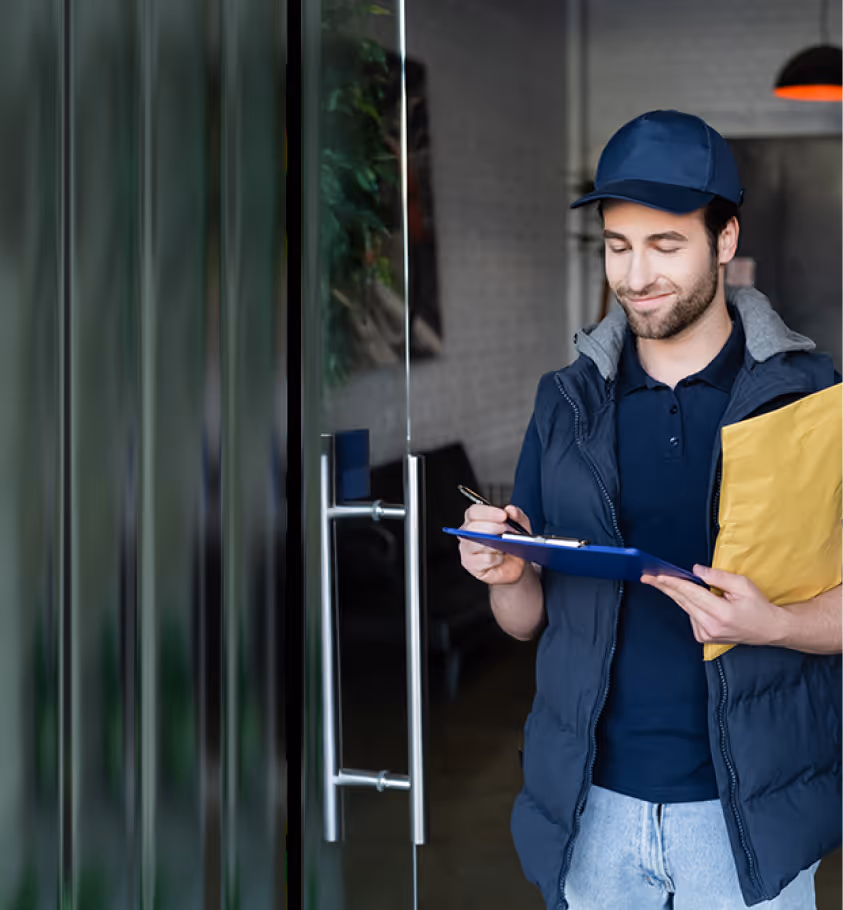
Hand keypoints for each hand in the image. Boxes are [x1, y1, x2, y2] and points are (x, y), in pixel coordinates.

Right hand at [458, 504, 531, 585]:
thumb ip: (516, 514)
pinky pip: (484, 560)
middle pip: (472, 528)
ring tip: (506, 545)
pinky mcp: (471, 565)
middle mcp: (468, 534)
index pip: (474, 512)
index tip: (503, 515)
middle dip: (492, 528)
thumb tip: (511, 510)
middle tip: (506, 530)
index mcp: (476, 520)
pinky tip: (501, 558)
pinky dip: (496, 559)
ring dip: (494, 544)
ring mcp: (467, 550)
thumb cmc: (511, 542)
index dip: (488, 513)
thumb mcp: (519, 524)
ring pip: (476, 544)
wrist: (514, 564)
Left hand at [641, 565, 787, 646]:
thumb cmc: (758, 607)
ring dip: (676, 593)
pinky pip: (690, 615)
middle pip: (682, 600)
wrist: (769, 629)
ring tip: (666, 580)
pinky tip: (696, 599)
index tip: (657, 576)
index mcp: (721, 613)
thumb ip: (717, 577)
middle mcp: (711, 626)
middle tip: (647, 576)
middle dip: (664, 586)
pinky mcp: (704, 637)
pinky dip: (689, 604)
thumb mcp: (742, 585)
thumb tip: (696, 570)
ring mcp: (706, 634)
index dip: (672, 582)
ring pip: (684, 608)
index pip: (691, 593)